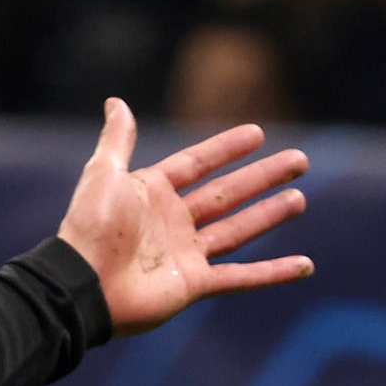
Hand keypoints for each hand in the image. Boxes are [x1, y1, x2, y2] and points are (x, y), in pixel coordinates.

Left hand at [55, 98, 312, 336]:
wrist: (82, 284)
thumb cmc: (89, 228)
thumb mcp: (103, 174)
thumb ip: (117, 139)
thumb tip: (116, 100)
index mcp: (152, 193)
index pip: (198, 164)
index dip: (227, 148)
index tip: (258, 133)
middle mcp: (172, 222)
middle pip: (227, 194)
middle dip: (263, 177)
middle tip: (300, 159)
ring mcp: (185, 254)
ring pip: (238, 230)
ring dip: (270, 214)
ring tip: (300, 199)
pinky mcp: (193, 284)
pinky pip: (241, 277)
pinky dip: (273, 273)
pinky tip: (304, 265)